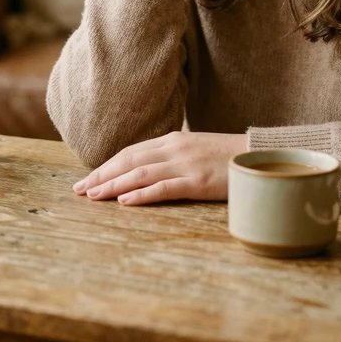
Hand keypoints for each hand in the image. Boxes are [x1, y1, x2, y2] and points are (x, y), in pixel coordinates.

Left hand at [72, 131, 246, 205]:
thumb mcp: (196, 150)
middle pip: (129, 161)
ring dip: (113, 185)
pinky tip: (124, 201)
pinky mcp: (197, 182)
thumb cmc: (228, 157)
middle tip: (80, 190)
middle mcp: (174, 148)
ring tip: (93, 196)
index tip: (88, 178)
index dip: (107, 166)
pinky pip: (163, 188)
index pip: (131, 152)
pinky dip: (141, 194)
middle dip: (101, 175)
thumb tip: (149, 168)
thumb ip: (173, 156)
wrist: (261, 156)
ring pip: (140, 174)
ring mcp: (185, 164)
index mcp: (173, 140)